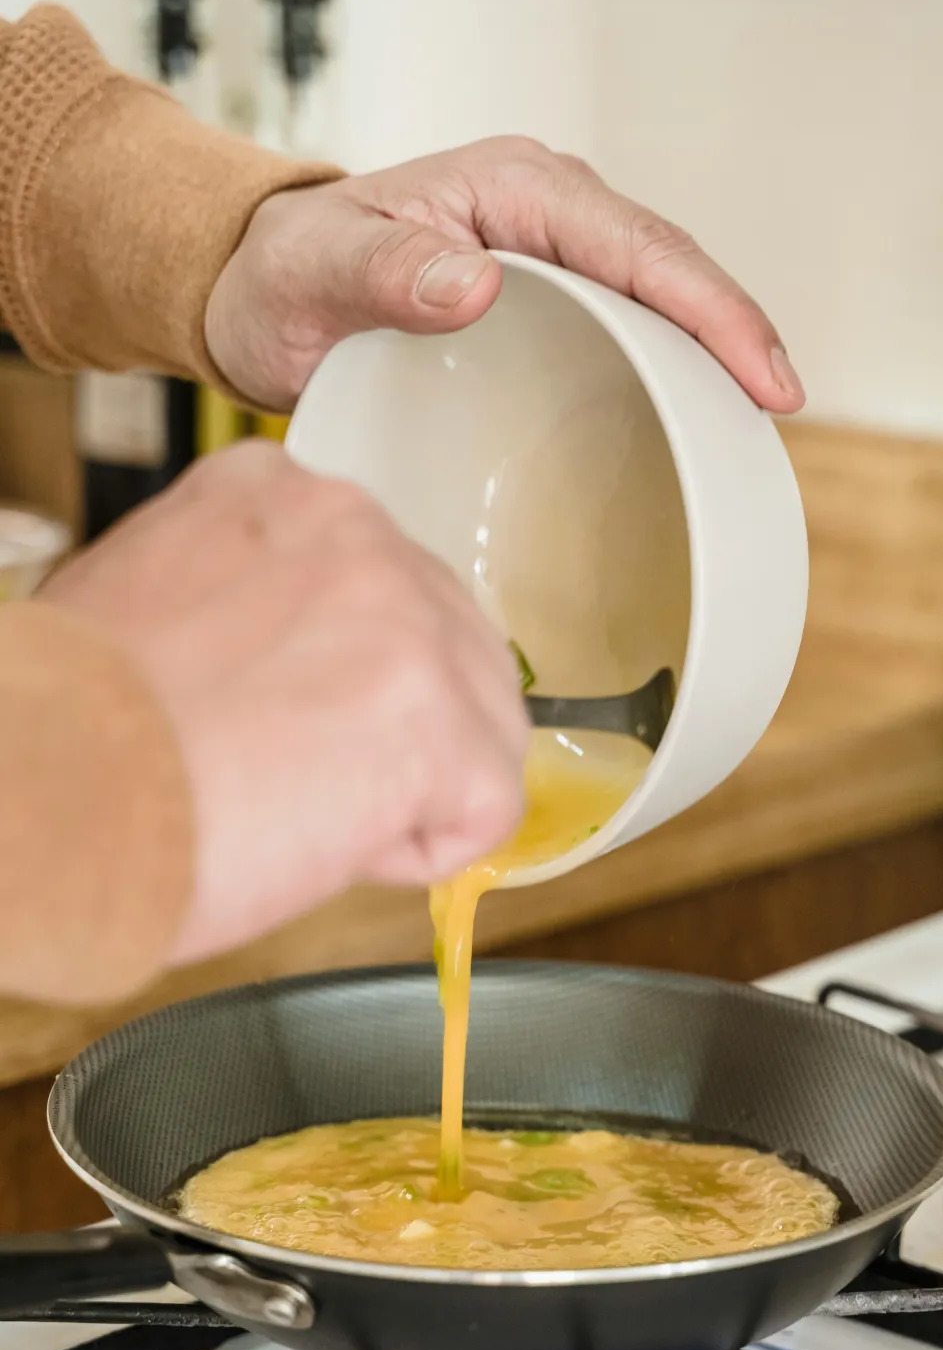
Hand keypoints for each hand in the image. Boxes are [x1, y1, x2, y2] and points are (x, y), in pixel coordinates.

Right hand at [41, 442, 527, 965]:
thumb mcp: (151, 601)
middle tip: (287, 780)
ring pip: (485, 732)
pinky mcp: (442, 723)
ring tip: (291, 806)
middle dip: (400, 738)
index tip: (277, 721)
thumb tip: (300, 673)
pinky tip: (321, 840)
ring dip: (407, 795)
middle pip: (458, 655)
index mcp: (281, 495)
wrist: (46, 798)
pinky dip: (415, 853)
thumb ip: (250, 605)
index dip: (345, 684)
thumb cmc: (71, 732)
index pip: (386, 594)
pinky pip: (487, 811)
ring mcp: (411, 622)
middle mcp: (359, 533)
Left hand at [205, 136, 803, 414]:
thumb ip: (386, 272)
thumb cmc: (287, 276)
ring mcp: (553, 262)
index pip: (639, 245)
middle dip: (735, 335)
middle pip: (670, 273)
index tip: (759, 373)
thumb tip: (481, 285)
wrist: (261, 295)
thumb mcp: (319, 270)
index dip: (711, 309)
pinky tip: (692, 428)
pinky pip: (626, 336)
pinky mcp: (547, 307)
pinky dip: (668, 378)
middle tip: (779, 407)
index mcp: (515, 189)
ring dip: (712, 361)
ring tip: (755, 427)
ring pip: (659, 305)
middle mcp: (548, 217)